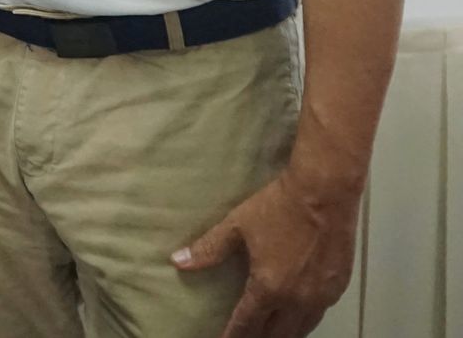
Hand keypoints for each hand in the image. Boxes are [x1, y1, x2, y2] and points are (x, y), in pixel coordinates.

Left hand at [173, 170, 359, 336]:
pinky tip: (296, 317)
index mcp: (270, 288)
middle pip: (276, 334)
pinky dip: (303, 322)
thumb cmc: (277, 207)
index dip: (233, 336)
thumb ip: (209, 249)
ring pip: (301, 329)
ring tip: (268, 333)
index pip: (247, 323)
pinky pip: (318, 315)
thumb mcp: (237, 225)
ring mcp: (322, 296)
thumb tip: (178, 261)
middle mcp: (297, 300)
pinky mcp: (338, 288)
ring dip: (282, 334)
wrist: (325, 193)